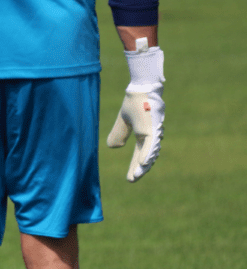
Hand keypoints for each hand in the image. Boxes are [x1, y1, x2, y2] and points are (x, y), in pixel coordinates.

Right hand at [106, 40, 163, 182]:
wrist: (141, 88)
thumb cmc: (135, 101)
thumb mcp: (123, 121)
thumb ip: (118, 133)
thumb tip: (114, 147)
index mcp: (143, 134)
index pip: (139, 153)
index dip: (134, 166)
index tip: (130, 179)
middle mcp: (151, 135)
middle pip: (146, 156)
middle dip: (141, 169)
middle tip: (133, 179)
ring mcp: (153, 132)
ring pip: (150, 151)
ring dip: (144, 164)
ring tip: (138, 174)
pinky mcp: (152, 128)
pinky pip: (150, 144)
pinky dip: (147, 154)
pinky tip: (144, 163)